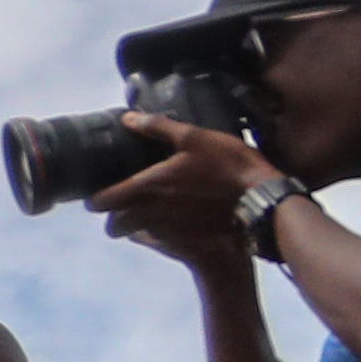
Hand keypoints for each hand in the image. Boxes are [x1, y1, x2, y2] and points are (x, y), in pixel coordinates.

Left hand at [86, 114, 288, 272]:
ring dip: (132, 229)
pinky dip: (156, 236)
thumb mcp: (195, 138)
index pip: (104, 201)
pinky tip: (168, 223)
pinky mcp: (186, 243)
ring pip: (135, 237)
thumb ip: (158, 128)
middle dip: (113, 219)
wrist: (263, 204)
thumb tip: (129, 118)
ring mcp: (169, 231)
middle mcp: (151, 213)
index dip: (97, 199)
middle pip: (114, 227)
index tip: (97, 196)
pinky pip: (159, 243)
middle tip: (119, 207)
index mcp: (148, 187)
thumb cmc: (229, 168)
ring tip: (142, 215)